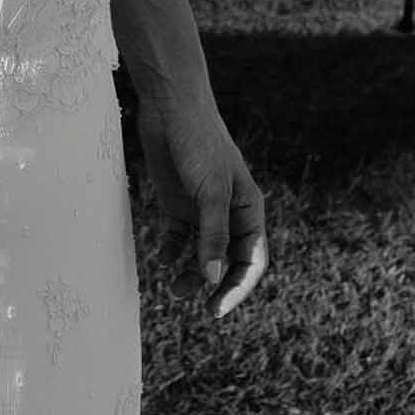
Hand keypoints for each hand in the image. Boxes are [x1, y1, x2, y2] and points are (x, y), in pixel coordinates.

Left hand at [135, 94, 267, 318]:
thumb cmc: (198, 142)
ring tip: (174, 290)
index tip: (217, 309)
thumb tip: (214, 279)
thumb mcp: (210, 191)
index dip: (238, 287)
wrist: (170, 105)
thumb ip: (213, 236)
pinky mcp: (177, 201)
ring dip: (191, 274)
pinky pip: (178, 237)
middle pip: (228, 260)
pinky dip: (172, 251)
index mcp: (248, 208)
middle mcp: (228, 211)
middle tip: (201, 309)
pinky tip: (162, 259)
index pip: (252, 259)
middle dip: (216, 285)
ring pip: (202, 253)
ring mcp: (201, 208)